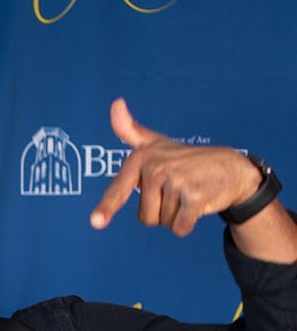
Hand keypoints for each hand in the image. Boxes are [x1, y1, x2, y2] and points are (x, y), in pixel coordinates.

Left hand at [89, 98, 262, 236]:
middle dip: (161, 211)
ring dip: (176, 216)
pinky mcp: (195, 196)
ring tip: (189, 193)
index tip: (97, 222)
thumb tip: (116, 103)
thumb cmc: (187, 159)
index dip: (107, 207)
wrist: (232, 167)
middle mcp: (156, 168)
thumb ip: (130, 129)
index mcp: (141, 158)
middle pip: (145, 216)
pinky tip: (199, 204)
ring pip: (163, 222)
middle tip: (177, 191)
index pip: (119, 189)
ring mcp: (176, 181)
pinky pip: (179, 227)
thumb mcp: (156, 143)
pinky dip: (187, 224)